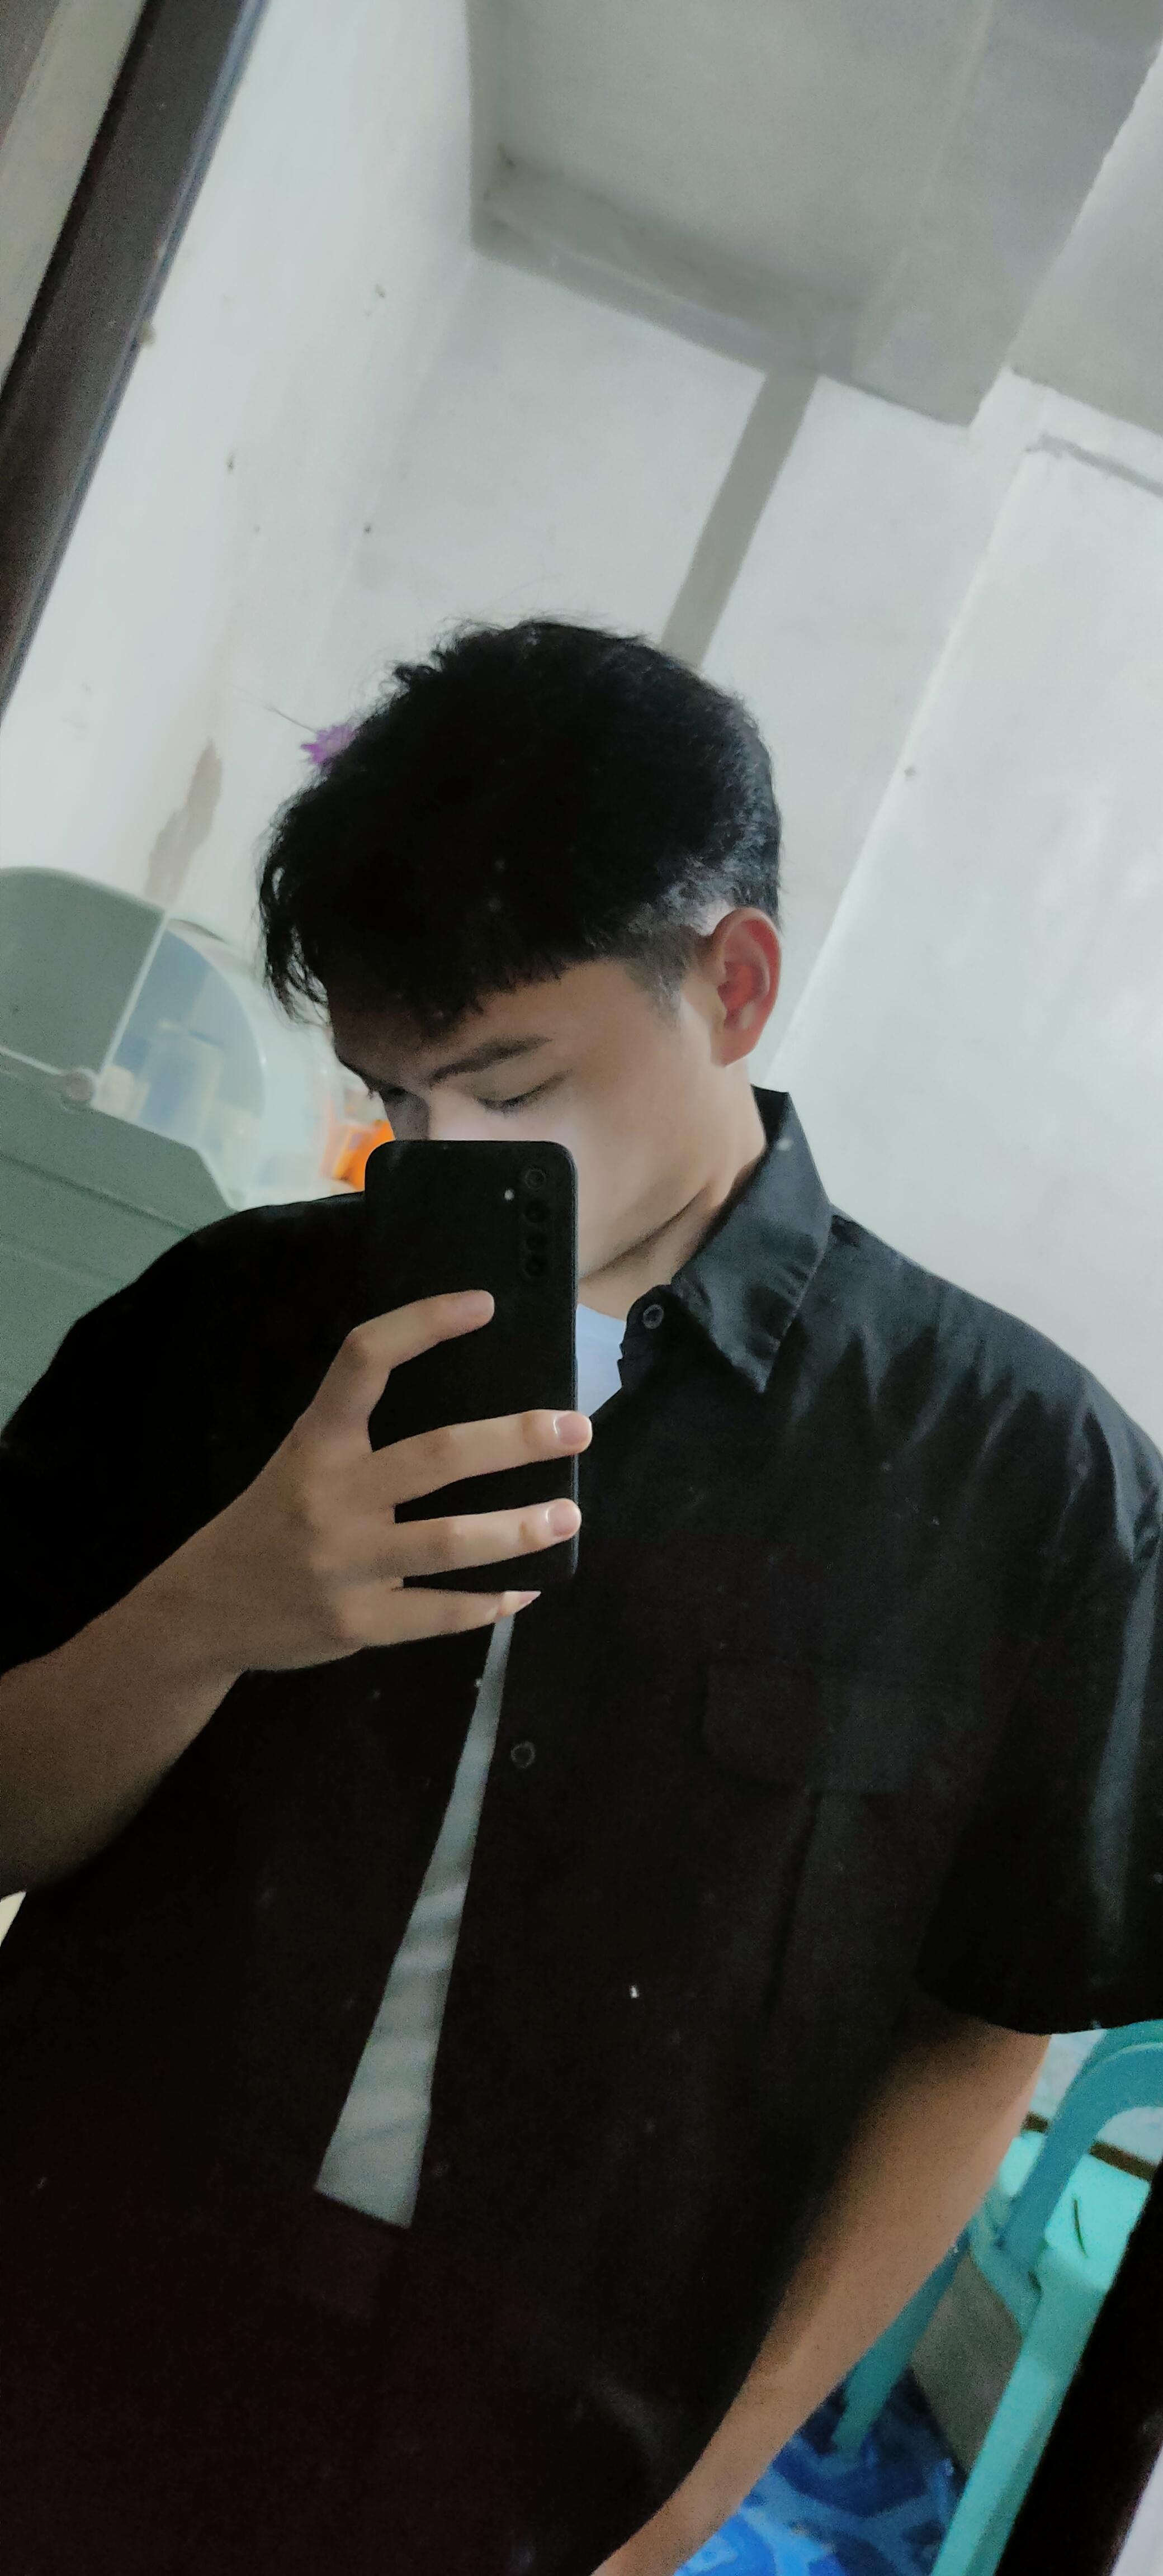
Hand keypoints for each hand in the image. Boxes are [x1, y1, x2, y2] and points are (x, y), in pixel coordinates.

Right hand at [163, 1290, 589, 1671]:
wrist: (202, 1613)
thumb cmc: (269, 1524)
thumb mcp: (299, 1462)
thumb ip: (363, 1440)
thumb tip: (472, 1421)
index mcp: (315, 1442)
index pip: (364, 1361)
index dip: (422, 1324)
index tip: (483, 1305)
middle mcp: (329, 1496)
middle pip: (437, 1454)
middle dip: (515, 1439)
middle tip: (575, 1427)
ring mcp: (343, 1563)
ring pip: (449, 1540)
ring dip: (520, 1527)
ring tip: (568, 1515)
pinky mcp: (356, 1623)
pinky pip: (440, 1612)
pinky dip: (491, 1602)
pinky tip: (527, 1588)